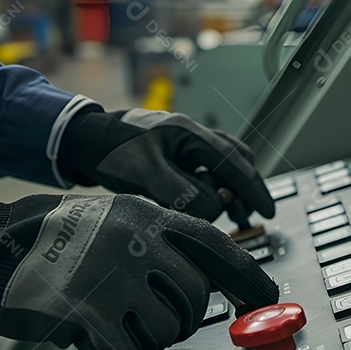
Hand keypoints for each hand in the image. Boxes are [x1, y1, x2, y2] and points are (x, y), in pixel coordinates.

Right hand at [0, 194, 278, 349]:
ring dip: (139, 341)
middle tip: (145, 324)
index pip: (216, 246)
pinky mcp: (88, 310)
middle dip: (177, 321)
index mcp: (148, 217)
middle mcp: (138, 242)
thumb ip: (158, 245)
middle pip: (194, 299)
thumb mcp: (114, 223)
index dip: (248, 275)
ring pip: (164, 331)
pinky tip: (85, 349)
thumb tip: (206, 285)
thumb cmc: (54, 242)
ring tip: (107, 328)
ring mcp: (115, 275)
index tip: (266, 297)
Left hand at [58, 109, 275, 220]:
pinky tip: (213, 206)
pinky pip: (207, 172)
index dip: (252, 188)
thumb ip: (180, 190)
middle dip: (247, 189)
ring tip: (238, 216)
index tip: (266, 210)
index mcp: (189, 133)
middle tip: (254, 217)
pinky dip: (215, 189)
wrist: (85, 139)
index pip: (233, 161)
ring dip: (232, 191)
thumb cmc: (111, 150)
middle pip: (235, 161)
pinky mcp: (177, 156)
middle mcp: (193, 136)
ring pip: (223, 167)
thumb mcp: (144, 172)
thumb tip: (213, 207)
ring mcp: (186, 145)